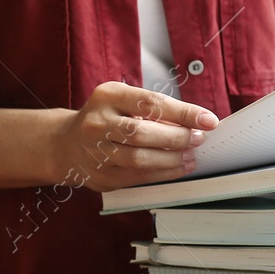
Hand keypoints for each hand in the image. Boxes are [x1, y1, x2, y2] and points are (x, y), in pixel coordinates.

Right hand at [50, 82, 217, 191]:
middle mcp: (97, 123)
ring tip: (191, 155)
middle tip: (198, 139)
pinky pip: (138, 177)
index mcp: (107, 96)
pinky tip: (178, 167)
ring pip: (140, 159)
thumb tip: (195, 121)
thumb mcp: (122, 100)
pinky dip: (163, 173)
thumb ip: (153, 109)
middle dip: (178, 137)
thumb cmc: (105, 118)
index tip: (208, 120)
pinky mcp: (101, 175)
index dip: (184, 113)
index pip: (151, 103)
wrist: (66, 143)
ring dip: (172, 159)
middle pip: (143, 133)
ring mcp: (95, 151)